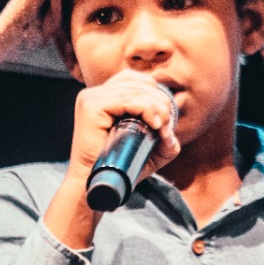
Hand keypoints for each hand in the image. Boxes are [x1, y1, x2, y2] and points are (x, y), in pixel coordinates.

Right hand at [66, 70, 180, 185]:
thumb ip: (163, 142)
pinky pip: (126, 99)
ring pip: (135, 91)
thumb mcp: (147, 152)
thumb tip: (173, 137)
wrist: (95, 186)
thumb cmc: (119, 169)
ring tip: (162, 130)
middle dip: (160, 103)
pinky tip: (154, 125)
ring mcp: (90, 98)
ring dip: (157, 109)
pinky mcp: (91, 107)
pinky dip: (146, 109)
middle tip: (167, 128)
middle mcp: (94, 93)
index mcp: (103, 97)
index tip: (166, 121)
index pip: (134, 79)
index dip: (155, 93)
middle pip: (138, 83)